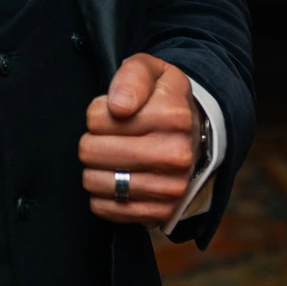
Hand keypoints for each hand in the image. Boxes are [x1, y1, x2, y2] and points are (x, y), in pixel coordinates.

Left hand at [78, 52, 199, 227]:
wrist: (195, 137)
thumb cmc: (164, 102)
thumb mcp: (151, 72)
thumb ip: (132, 76)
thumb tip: (118, 107)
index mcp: (173, 116)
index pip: (96, 118)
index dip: (97, 114)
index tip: (114, 114)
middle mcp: (176, 154)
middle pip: (90, 151)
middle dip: (92, 141)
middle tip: (108, 138)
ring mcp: (170, 187)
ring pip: (93, 181)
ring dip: (96, 169)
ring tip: (113, 158)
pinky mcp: (160, 213)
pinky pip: (103, 208)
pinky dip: (103, 195)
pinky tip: (118, 180)